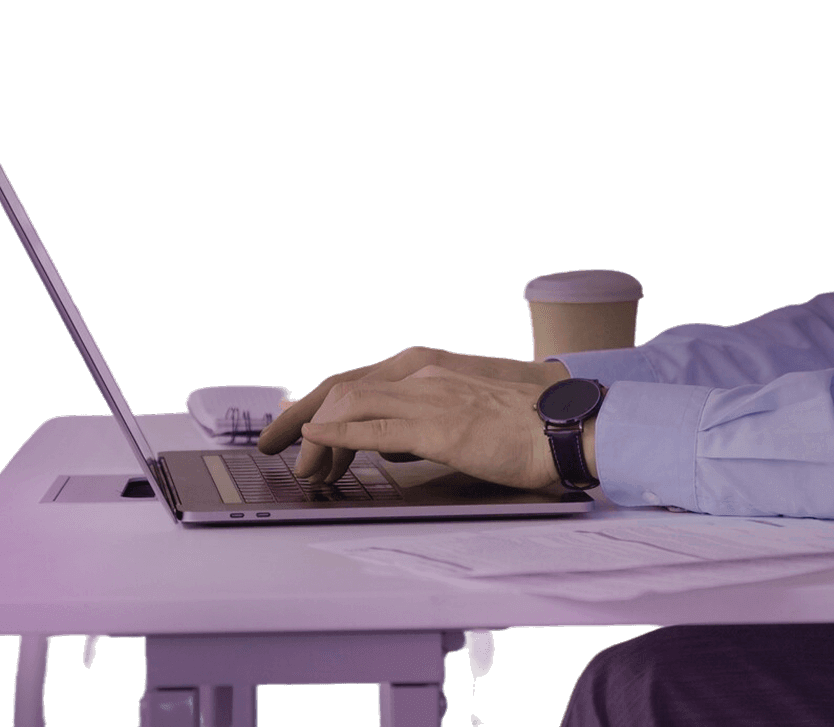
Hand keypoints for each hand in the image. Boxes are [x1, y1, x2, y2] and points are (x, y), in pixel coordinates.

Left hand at [258, 346, 569, 488]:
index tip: (291, 423)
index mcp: (428, 372)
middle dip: (301, 415)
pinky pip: (375, 429)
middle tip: (273, 442)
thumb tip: (386, 443)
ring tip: (297, 461)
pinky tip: (317, 443)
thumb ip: (420, 425)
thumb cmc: (521, 430)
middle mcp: (422, 376)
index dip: (318, 402)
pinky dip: (339, 436)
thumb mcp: (460, 420)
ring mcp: (427, 398)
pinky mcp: (437, 426)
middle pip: (343, 389)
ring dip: (315, 435)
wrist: (560, 428)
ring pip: (351, 405)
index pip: (357, 383)